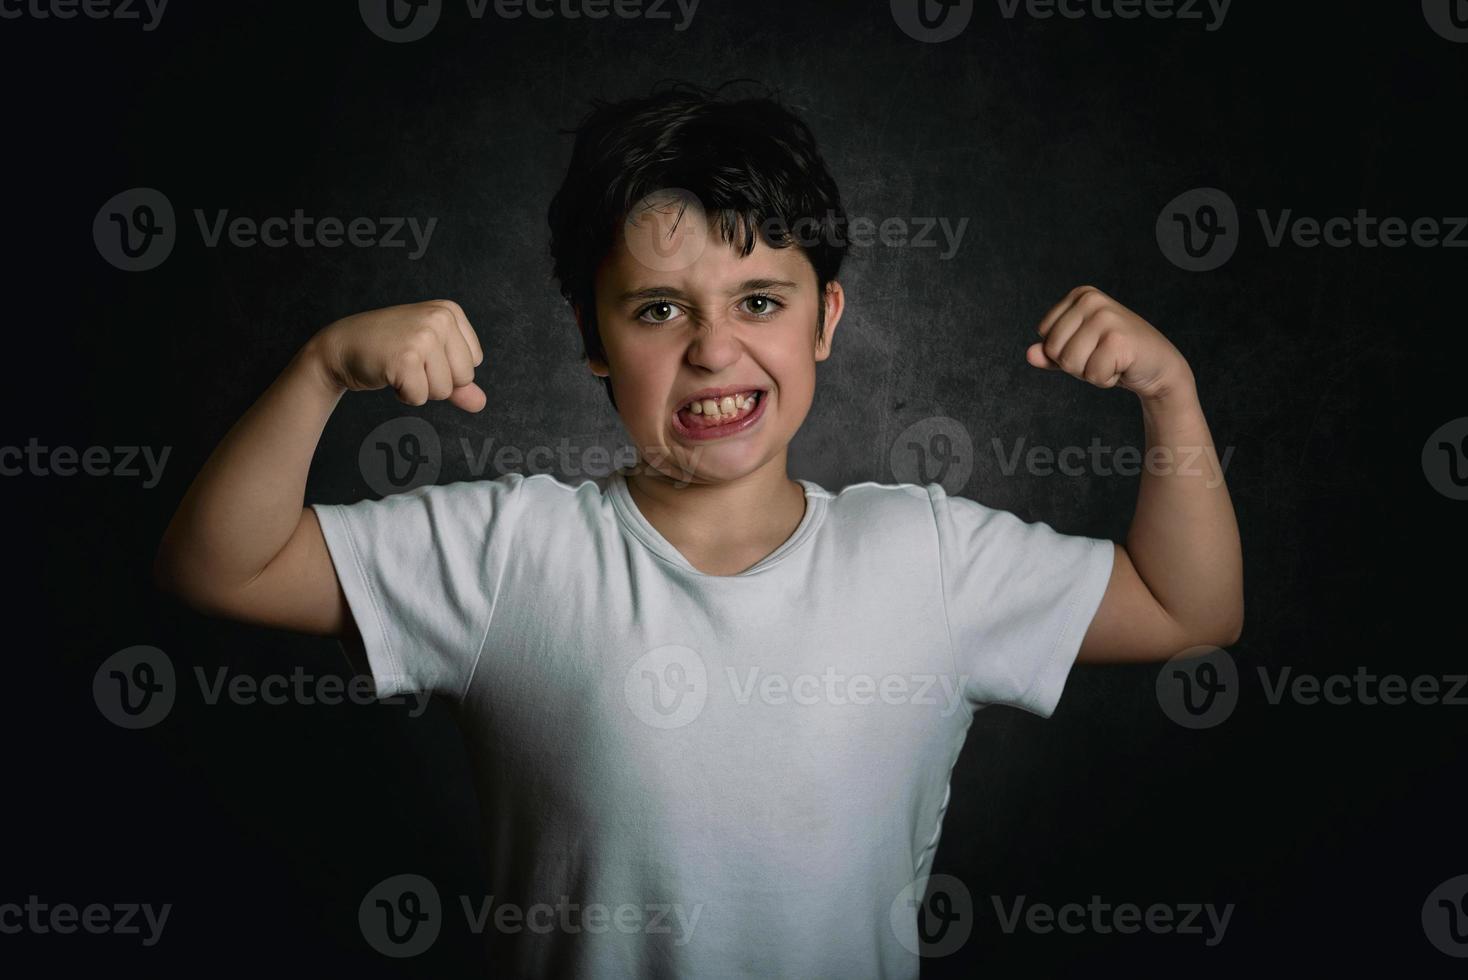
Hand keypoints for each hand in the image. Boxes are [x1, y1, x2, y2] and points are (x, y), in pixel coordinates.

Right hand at [310, 299, 486, 411]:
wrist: (342, 345)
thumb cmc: (388, 349)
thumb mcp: (429, 357)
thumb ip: (458, 382)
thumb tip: (480, 403)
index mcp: (450, 312)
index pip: (474, 362)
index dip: (448, 369)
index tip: (422, 354)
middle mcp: (440, 318)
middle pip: (464, 378)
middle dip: (437, 382)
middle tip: (409, 362)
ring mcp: (423, 336)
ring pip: (444, 391)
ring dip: (419, 389)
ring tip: (399, 366)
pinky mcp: (406, 358)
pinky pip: (420, 397)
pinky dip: (404, 395)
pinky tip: (389, 373)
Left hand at [1027, 286, 1191, 400]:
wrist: (1159, 366)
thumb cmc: (1115, 356)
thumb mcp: (1079, 351)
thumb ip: (1051, 353)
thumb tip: (1029, 354)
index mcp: (1080, 295)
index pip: (1045, 335)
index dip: (1064, 351)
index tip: (1091, 347)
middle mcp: (1091, 300)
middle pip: (1054, 350)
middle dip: (1075, 365)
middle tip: (1103, 356)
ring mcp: (1106, 317)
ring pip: (1070, 363)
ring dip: (1090, 373)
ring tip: (1112, 361)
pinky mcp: (1118, 339)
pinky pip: (1091, 374)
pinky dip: (1105, 380)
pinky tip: (1122, 367)